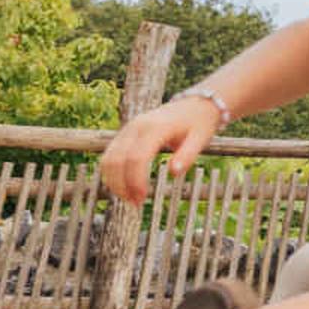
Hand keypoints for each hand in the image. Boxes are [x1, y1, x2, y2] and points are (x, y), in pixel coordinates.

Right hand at [100, 95, 220, 202]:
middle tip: (136, 203)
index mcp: (156, 127)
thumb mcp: (201, 139)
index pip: (136, 157)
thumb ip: (188, 155)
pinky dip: (112, 173)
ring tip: (130, 198)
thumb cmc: (199, 123)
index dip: (135, 180)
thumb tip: (174, 173)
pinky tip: (124, 187)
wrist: (195, 104)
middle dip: (122, 184)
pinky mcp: (125, 134)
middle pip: (117, 159)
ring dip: (114, 181)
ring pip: (108, 158)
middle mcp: (136, 126)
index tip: (142, 198)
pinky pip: (110, 155)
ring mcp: (128, 129)